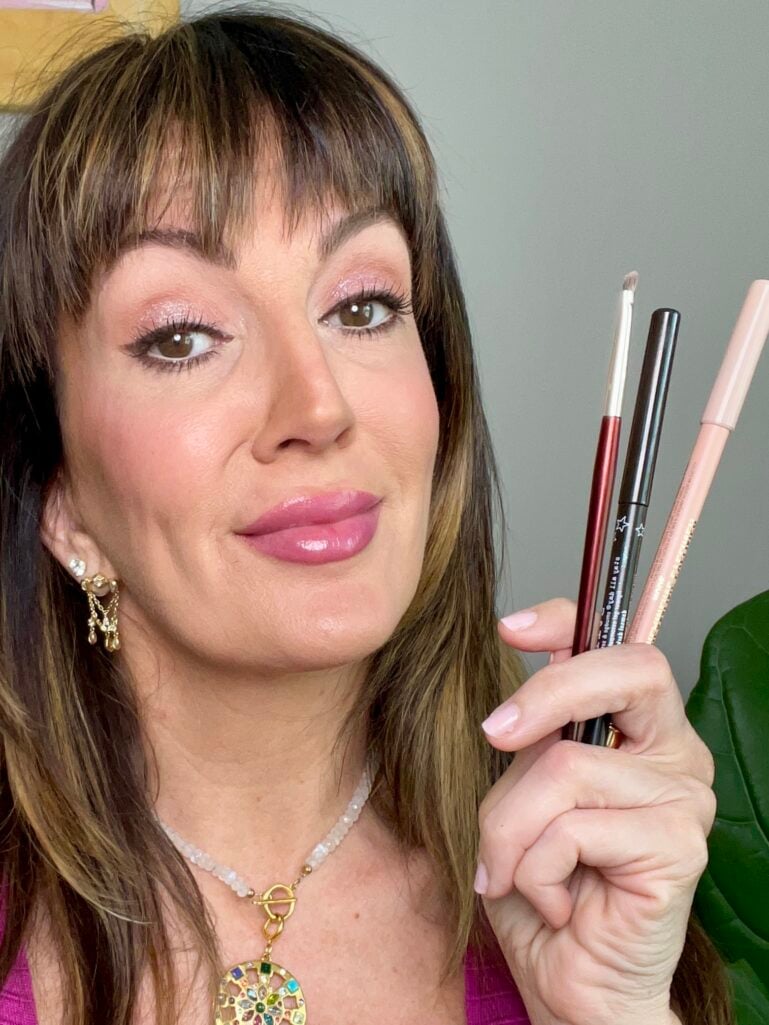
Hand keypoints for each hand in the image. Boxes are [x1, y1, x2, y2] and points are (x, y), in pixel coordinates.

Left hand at [475, 598, 715, 1024]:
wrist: (568, 984)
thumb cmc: (540, 886)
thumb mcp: (519, 796)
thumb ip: (529, 744)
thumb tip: (509, 705)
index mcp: (636, 731)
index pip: (616, 646)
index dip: (564, 622)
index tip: (510, 628)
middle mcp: (673, 754)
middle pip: (623, 672)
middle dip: (547, 694)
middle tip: (495, 734)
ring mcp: (684, 798)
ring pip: (565, 768)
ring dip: (509, 827)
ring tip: (508, 871)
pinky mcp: (679, 847)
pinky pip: (572, 829)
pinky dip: (533, 868)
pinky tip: (552, 903)